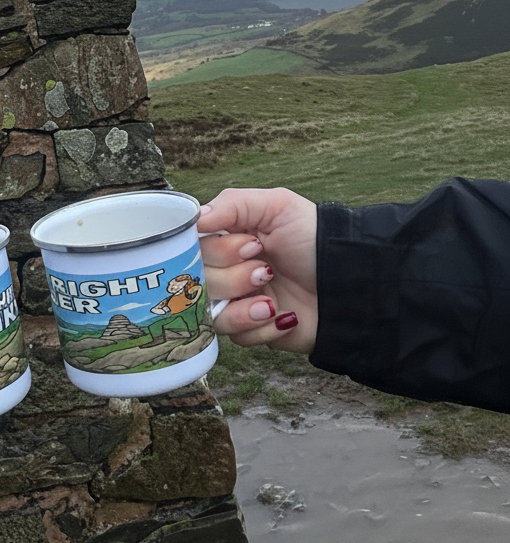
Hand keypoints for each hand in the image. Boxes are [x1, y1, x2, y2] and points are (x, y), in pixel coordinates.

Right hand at [197, 188, 317, 353]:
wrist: (351, 283)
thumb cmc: (316, 240)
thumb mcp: (277, 206)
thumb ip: (232, 204)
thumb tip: (196, 219)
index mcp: (226, 239)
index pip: (192, 249)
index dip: (217, 252)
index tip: (251, 246)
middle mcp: (224, 270)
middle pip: (198, 283)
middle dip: (235, 279)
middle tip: (267, 271)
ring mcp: (236, 302)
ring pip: (212, 315)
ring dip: (243, 308)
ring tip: (272, 302)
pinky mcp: (251, 330)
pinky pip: (236, 338)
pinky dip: (260, 328)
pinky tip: (283, 317)